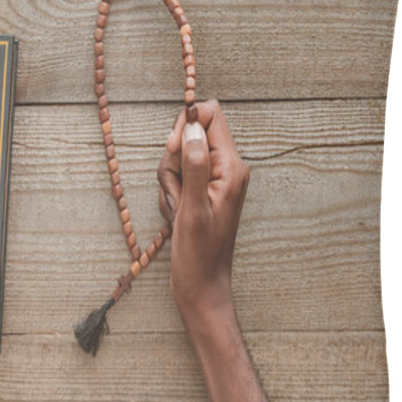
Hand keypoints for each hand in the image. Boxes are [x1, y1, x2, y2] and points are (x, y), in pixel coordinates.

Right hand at [157, 100, 248, 324]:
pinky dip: (169, 195)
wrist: (201, 286)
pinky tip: (176, 216)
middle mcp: (226, 169)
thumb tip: (193, 126)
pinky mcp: (200, 192)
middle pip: (189, 136)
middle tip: (177, 195)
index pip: (211, 115)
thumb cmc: (199, 255)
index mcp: (232, 168)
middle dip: (172, 162)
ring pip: (178, 158)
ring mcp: (212, 180)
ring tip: (177, 211)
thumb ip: (194, 165)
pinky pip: (176, 178)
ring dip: (169, 183)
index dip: (185, 126)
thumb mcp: (193, 209)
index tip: (173, 152)